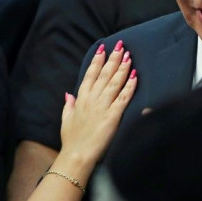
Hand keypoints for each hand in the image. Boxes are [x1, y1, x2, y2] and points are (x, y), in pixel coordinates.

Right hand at [59, 40, 136, 168]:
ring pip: (115, 82)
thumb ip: (69, 104)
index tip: (103, 48)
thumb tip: (68, 94)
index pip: (90, 74)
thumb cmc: (72, 140)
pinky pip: (123, 97)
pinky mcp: (113, 115)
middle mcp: (92, 98)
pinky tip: (135, 76)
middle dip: (113, 57)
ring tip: (128, 55)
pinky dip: (130, 85)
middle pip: (105, 73)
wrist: (77, 155)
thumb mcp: (66, 119)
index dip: (97, 60)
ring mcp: (103, 106)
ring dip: (122, 67)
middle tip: (120, 44)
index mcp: (81, 98)